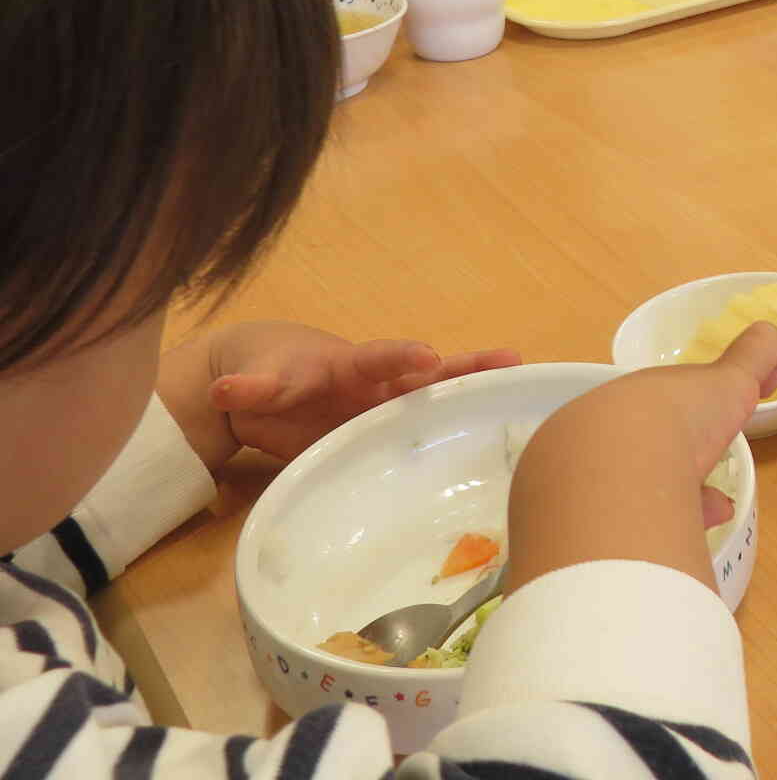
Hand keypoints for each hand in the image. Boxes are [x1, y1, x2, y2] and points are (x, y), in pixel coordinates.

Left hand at [158, 322, 520, 472]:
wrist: (268, 383)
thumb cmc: (267, 370)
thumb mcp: (257, 377)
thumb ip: (251, 386)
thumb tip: (227, 390)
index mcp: (351, 365)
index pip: (379, 357)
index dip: (401, 357)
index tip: (427, 357)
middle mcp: (380, 385)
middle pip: (432, 374)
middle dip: (470, 367)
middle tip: (513, 360)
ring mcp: (387, 410)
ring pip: (438, 402)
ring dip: (477, 395)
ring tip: (524, 386)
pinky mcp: (386, 438)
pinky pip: (423, 438)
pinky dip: (457, 439)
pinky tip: (495, 444)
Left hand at [504, 323, 776, 597]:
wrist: (616, 477)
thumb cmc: (674, 421)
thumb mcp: (728, 381)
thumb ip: (755, 357)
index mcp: (621, 403)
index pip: (651, 413)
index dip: (688, 426)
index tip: (716, 445)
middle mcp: (588, 441)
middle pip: (634, 458)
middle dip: (677, 472)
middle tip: (712, 493)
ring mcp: (570, 490)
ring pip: (619, 500)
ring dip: (666, 508)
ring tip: (706, 521)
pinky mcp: (566, 536)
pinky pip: (609, 537)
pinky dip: (645, 539)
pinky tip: (675, 550)